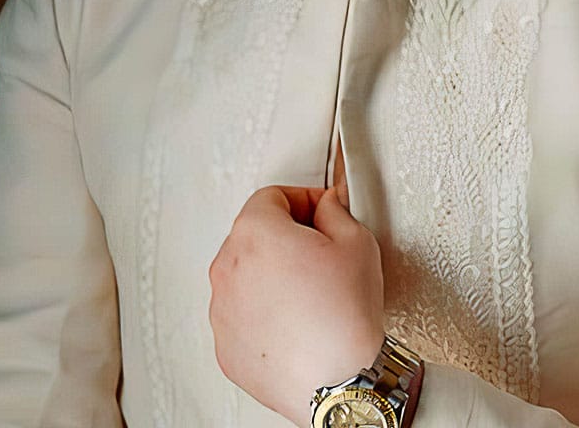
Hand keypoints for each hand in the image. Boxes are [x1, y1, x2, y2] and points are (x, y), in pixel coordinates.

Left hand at [208, 174, 385, 426]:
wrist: (340, 383)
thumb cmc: (346, 315)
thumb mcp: (356, 241)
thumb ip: (335, 210)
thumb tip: (326, 205)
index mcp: (255, 232)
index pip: (272, 196)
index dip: (303, 200)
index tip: (321, 213)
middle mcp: (228, 268)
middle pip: (254, 234)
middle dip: (285, 237)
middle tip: (319, 253)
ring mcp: (222, 310)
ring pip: (245, 276)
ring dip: (271, 275)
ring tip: (308, 294)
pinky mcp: (225, 346)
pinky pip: (242, 315)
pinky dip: (263, 313)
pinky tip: (295, 322)